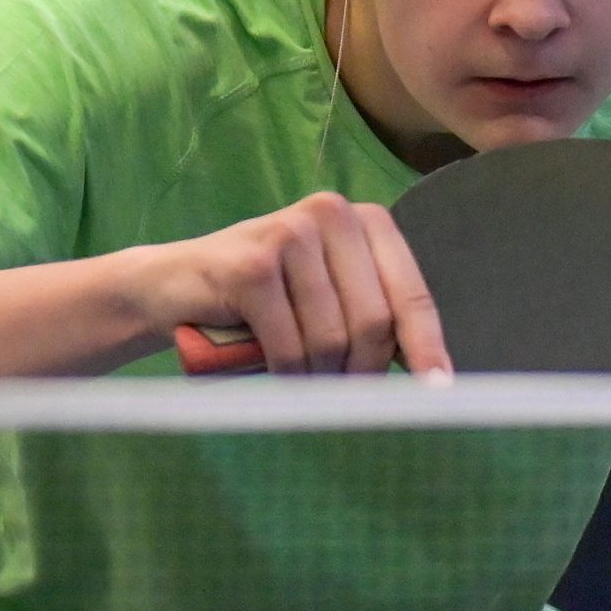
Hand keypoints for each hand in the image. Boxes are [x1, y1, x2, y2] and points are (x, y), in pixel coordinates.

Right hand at [147, 193, 450, 375]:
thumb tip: (430, 378)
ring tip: (297, 377)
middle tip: (338, 396)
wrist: (172, 287)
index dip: (426, 348)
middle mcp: (332, 214)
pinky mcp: (253, 264)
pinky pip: (290, 346)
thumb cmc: (261, 301)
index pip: (411, 295)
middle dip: (359, 374)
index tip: (438, 392)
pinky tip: (273, 371)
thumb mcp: (326, 298)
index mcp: (364, 221)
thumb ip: (372, 316)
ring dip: (316, 378)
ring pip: (332, 340)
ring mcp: (290, 234)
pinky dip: (285, 373)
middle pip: (374, 323)